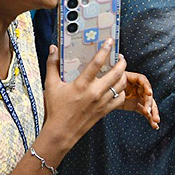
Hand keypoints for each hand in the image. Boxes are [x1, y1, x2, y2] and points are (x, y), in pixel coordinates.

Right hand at [41, 42, 159, 153]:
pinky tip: (117, 87)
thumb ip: (52, 65)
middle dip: (121, 62)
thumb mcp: (50, 85)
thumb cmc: (55, 108)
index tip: (110, 41)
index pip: (97, 63)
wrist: (61, 132)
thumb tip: (53, 48)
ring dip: (123, 75)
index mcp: (82, 84)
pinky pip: (120, 99)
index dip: (105, 50)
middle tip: (120, 57)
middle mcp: (95, 92)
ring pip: (121, 85)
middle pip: (116, 73)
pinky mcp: (105, 111)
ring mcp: (102, 102)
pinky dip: (121, 91)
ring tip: (121, 69)